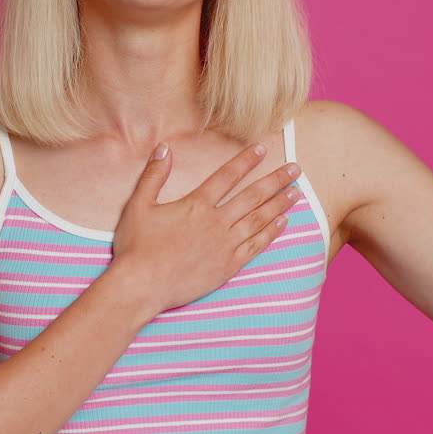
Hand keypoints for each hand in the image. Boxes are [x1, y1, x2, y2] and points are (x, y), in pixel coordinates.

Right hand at [110, 142, 301, 314]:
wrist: (142, 285)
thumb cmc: (136, 246)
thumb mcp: (139, 204)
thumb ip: (154, 175)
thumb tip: (164, 148)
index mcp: (196, 205)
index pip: (227, 176)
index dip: (246, 161)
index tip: (263, 149)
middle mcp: (216, 222)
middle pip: (252, 196)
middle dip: (276, 180)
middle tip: (295, 168)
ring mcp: (225, 244)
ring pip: (259, 219)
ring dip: (279, 204)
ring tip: (296, 192)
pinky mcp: (228, 265)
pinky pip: (256, 245)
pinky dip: (271, 232)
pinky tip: (283, 223)